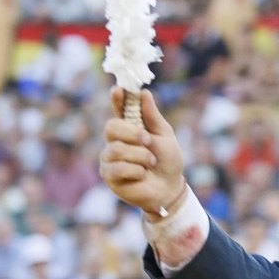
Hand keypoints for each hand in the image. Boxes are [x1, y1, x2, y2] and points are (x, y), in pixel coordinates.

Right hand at [100, 87, 184, 217]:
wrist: (169, 187)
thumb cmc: (167, 161)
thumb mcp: (164, 136)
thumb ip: (152, 117)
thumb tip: (144, 93)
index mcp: (129, 127)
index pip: (118, 109)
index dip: (117, 99)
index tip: (118, 90)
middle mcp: (115, 140)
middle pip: (111, 127)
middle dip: (133, 133)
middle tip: (148, 141)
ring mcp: (109, 157)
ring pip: (117, 149)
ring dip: (140, 156)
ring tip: (150, 163)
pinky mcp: (108, 175)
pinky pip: (118, 168)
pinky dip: (136, 171)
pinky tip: (142, 175)